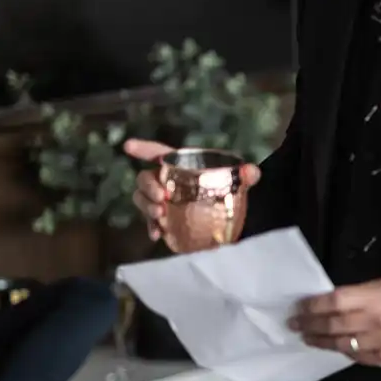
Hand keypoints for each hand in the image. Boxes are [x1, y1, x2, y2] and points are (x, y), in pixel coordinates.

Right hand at [125, 138, 261, 246]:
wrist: (231, 221)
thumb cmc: (229, 192)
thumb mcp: (240, 182)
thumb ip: (246, 175)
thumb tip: (252, 172)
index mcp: (181, 166)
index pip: (160, 154)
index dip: (144, 148)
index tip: (128, 146)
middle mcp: (167, 181)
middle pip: (146, 178)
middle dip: (148, 186)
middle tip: (161, 197)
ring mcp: (163, 201)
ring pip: (142, 199)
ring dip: (146, 206)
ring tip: (160, 214)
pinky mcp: (165, 220)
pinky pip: (150, 222)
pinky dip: (151, 227)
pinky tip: (157, 234)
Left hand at [290, 280, 380, 365]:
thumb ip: (356, 294)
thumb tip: (327, 303)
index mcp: (375, 297)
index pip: (336, 302)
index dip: (313, 305)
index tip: (299, 307)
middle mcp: (376, 320)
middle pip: (334, 324)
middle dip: (310, 324)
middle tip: (294, 325)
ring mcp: (380, 341)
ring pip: (341, 343)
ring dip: (320, 341)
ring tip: (307, 338)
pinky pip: (356, 356)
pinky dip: (342, 350)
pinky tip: (333, 346)